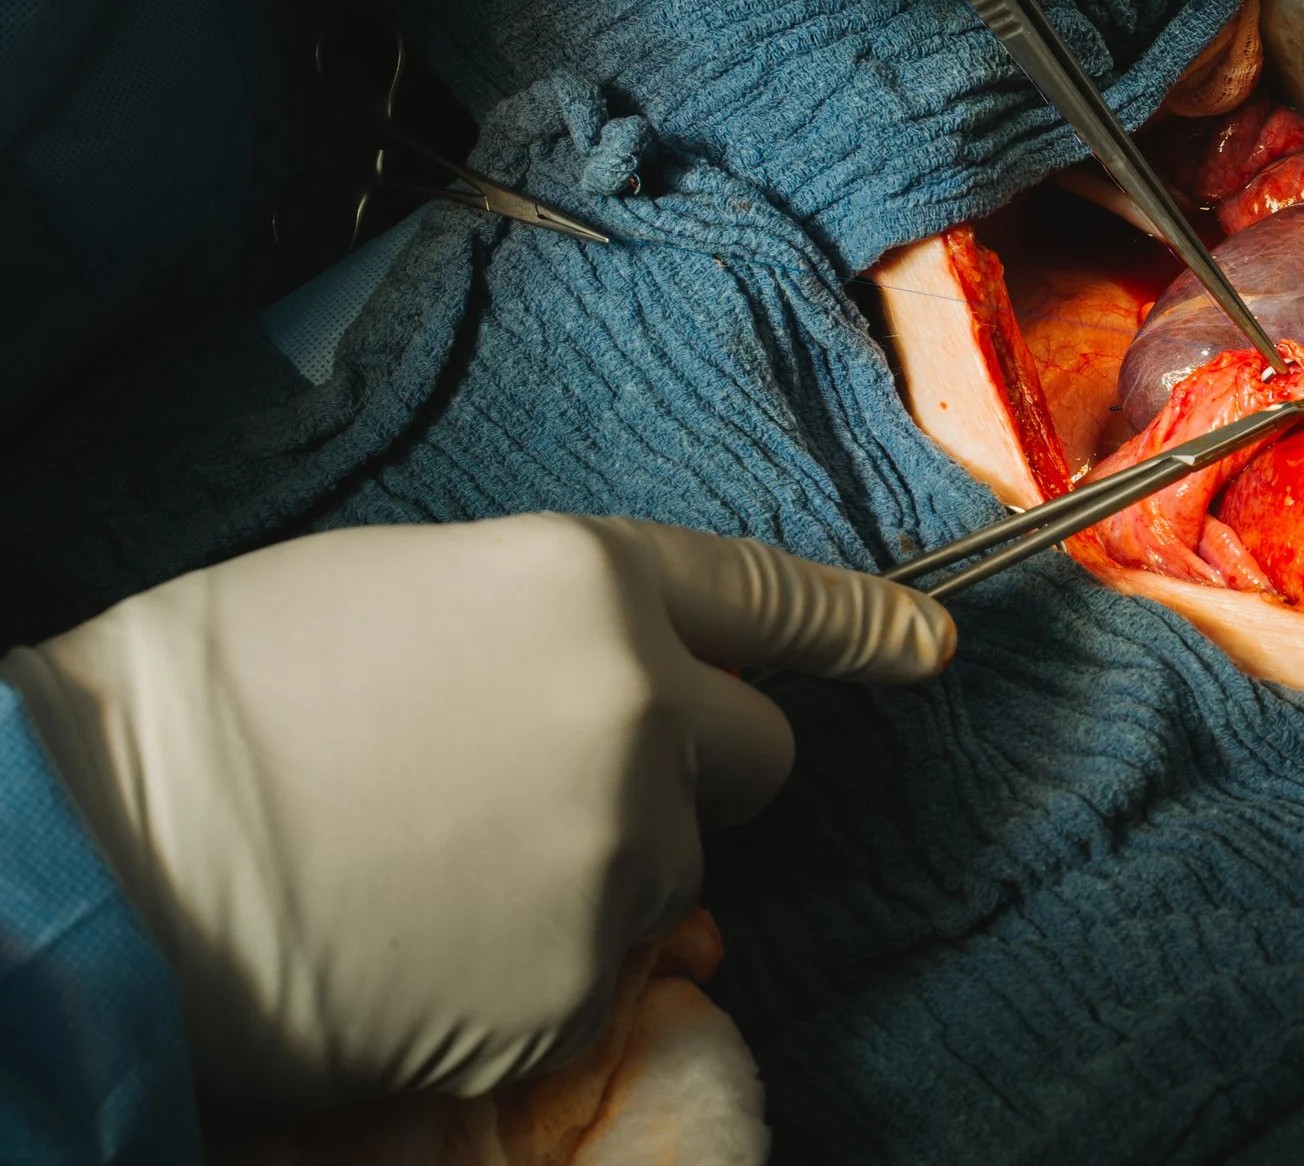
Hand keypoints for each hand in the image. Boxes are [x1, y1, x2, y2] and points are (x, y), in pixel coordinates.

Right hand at [0, 515, 951, 1109]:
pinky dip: (543, 965)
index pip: (773, 600)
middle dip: (692, 767)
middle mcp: (638, 714)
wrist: (103, 857)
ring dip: (598, 869)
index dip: (862, 624)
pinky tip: (430, 941)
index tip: (931, 648)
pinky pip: (607, 969)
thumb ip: (562, 631)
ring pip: (674, 868)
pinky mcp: (579, 984)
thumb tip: (641, 685)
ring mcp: (617, 857)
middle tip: (549, 781)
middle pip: (757, 755)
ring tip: (439, 862)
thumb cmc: (220, 697)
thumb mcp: (408, 592)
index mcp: (591, 587)